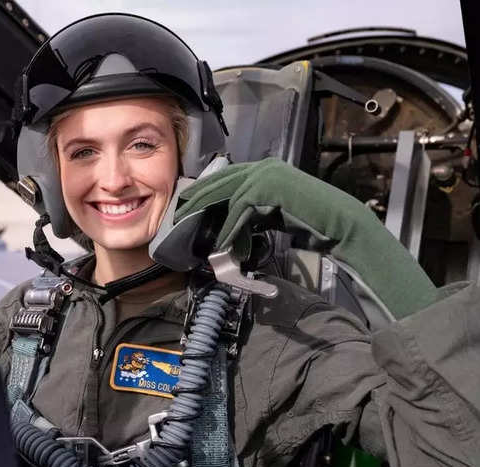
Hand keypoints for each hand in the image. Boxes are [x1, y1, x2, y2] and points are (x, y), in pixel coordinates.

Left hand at [175, 158, 436, 319]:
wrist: (340, 224)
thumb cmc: (308, 222)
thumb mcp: (270, 215)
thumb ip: (249, 214)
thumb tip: (224, 226)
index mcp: (263, 170)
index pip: (222, 178)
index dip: (203, 194)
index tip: (185, 211)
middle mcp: (263, 167)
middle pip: (217, 183)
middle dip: (196, 203)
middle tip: (178, 221)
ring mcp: (267, 175)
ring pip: (226, 196)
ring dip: (211, 221)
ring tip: (196, 237)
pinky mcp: (270, 189)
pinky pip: (240, 210)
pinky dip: (230, 230)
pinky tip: (224, 247)